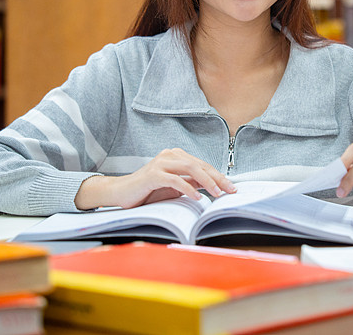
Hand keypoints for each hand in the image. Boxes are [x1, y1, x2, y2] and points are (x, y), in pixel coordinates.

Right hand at [75, 148, 235, 209]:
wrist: (121, 193)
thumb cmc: (148, 191)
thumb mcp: (174, 187)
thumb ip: (191, 183)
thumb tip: (212, 186)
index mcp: (176, 156)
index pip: (203, 165)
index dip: (218, 175)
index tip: (232, 187)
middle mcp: (170, 155)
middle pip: (200, 165)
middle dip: (218, 178)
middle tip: (230, 190)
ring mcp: (161, 163)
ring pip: (190, 169)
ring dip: (207, 181)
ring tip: (217, 193)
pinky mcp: (153, 174)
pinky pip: (175, 180)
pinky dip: (188, 188)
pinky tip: (197, 197)